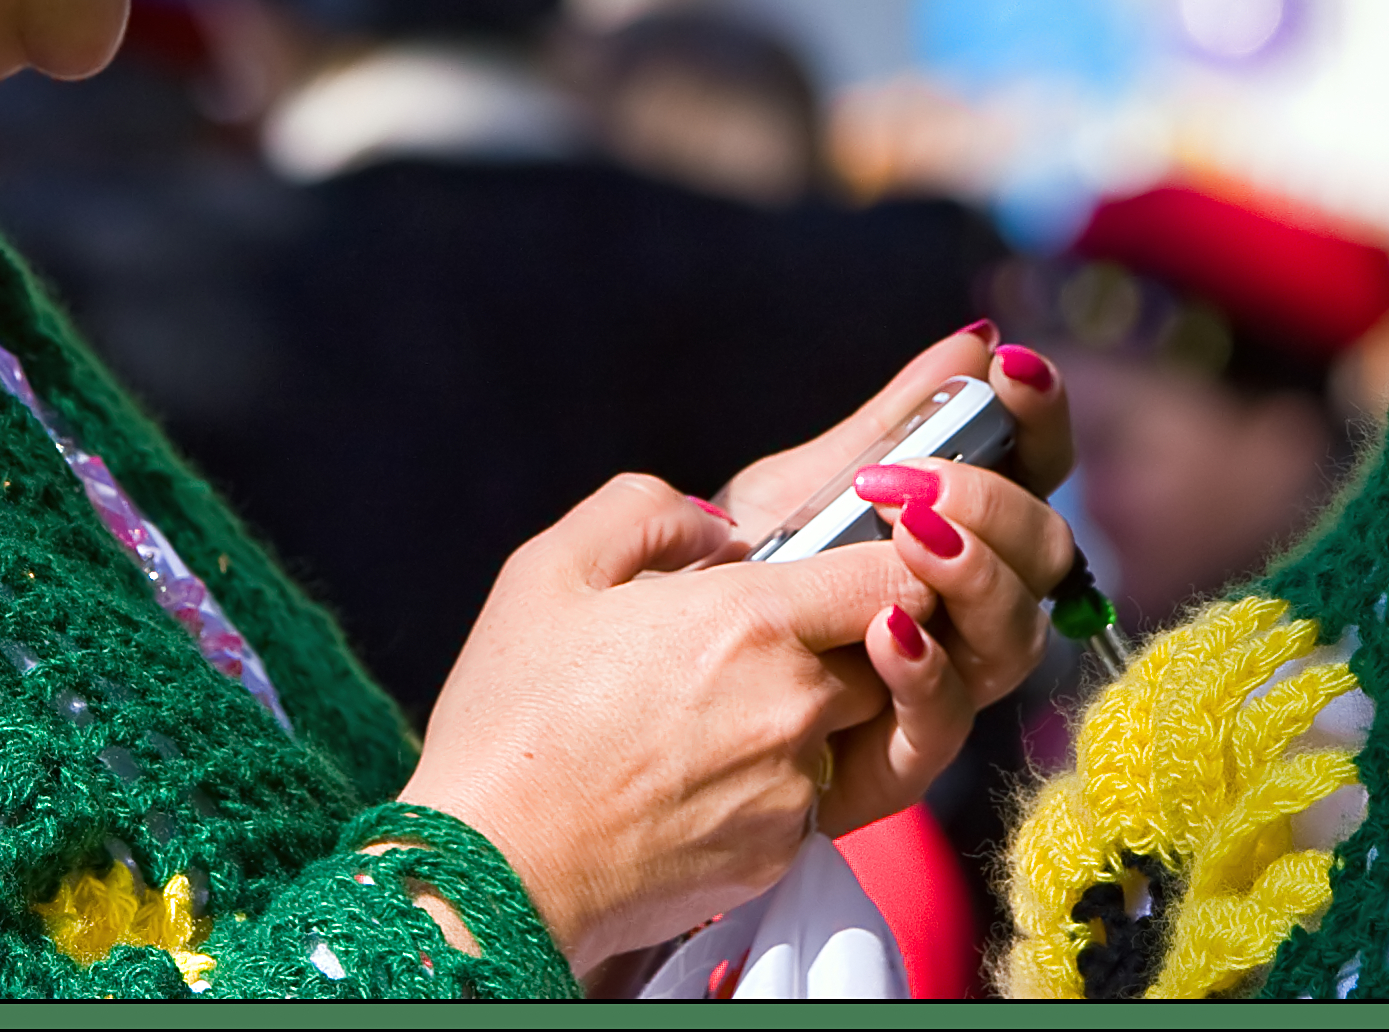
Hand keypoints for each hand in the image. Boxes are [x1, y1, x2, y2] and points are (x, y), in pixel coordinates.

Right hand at [399, 472, 934, 971]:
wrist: (491, 874)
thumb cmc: (509, 719)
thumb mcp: (550, 571)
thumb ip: (645, 513)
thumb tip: (718, 529)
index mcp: (750, 620)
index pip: (896, 578)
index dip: (890, 564)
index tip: (846, 566)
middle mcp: (793, 704)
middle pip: (892, 654)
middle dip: (851, 635)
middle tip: (762, 640)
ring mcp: (793, 788)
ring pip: (855, 728)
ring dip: (814, 710)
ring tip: (715, 713)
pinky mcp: (779, 853)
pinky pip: (813, 797)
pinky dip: (777, 780)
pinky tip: (696, 776)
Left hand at [713, 327, 1080, 834]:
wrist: (644, 678)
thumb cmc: (730, 579)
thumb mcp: (801, 488)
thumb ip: (889, 427)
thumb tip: (975, 341)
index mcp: (959, 535)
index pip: (1036, 470)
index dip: (1039, 417)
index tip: (1011, 368)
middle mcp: (967, 612)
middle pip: (1042, 558)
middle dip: (996, 508)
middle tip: (921, 483)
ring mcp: (939, 688)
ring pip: (1013, 642)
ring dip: (974, 579)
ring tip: (911, 536)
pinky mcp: (893, 761)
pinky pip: (941, 726)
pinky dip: (925, 671)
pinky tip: (888, 627)